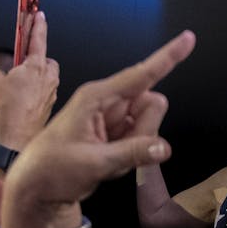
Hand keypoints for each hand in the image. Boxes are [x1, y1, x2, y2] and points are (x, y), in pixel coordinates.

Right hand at [0, 11, 60, 151]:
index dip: (38, 24)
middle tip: (22, 65)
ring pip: (45, 78)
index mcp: (36, 65)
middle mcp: (48, 77)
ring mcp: (51, 92)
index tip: (39, 14)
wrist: (17, 133)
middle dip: (35, 61)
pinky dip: (34, 94)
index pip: (38, 37)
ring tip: (18, 87)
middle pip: (45, 60)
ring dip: (34, 78)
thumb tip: (0, 76)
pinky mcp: (49, 105)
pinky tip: (21, 101)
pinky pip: (43, 93)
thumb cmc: (9, 108)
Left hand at [1, 29, 195, 227]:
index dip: (167, 57)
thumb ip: (132, 153)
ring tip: (106, 159)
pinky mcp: (117, 135)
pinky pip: (142, 141)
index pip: (141, 74)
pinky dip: (131, 156)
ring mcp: (114, 119)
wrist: (38, 189)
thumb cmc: (53, 168)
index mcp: (97, 97)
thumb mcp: (93, 163)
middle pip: (152, 105)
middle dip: (145, 130)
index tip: (188, 38)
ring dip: (137, 146)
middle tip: (116, 152)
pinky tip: (107, 163)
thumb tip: (164, 147)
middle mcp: (108, 102)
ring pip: (149, 126)